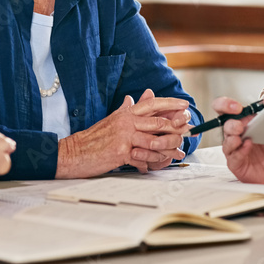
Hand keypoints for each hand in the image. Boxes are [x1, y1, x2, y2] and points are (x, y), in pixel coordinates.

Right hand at [56, 89, 189, 177]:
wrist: (74, 152)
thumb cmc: (94, 138)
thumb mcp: (112, 119)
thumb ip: (127, 109)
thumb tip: (136, 96)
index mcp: (126, 113)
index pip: (152, 104)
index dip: (171, 104)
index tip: (185, 105)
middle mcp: (126, 122)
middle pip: (159, 123)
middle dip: (177, 128)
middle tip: (189, 131)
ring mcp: (124, 137)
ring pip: (155, 142)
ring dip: (169, 150)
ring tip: (177, 154)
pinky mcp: (121, 152)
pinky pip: (144, 158)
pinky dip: (151, 164)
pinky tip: (154, 167)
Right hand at [219, 87, 263, 184]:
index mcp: (243, 120)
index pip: (225, 109)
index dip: (225, 105)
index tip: (236, 107)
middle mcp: (237, 133)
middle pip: (224, 124)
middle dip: (231, 123)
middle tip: (240, 125)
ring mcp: (236, 149)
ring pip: (227, 141)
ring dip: (232, 138)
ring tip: (241, 137)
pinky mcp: (237, 163)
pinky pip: (233, 157)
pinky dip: (239, 151)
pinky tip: (247, 147)